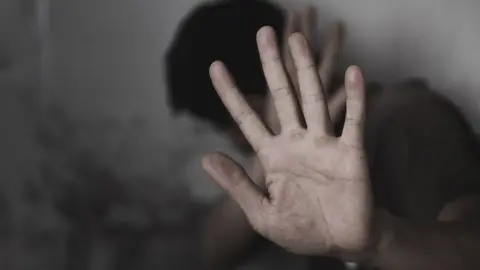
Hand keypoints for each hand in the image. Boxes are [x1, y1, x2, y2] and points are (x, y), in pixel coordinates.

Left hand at [203, 27, 374, 256]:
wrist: (339, 243)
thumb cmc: (300, 230)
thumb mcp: (261, 212)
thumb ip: (236, 183)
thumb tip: (204, 156)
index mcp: (272, 154)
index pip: (246, 118)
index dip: (231, 93)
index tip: (215, 66)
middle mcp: (296, 141)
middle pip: (281, 95)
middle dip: (272, 64)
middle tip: (263, 32)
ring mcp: (323, 143)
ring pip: (313, 98)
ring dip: (306, 69)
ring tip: (298, 40)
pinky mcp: (350, 152)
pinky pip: (354, 121)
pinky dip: (356, 98)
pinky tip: (356, 73)